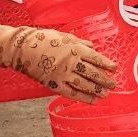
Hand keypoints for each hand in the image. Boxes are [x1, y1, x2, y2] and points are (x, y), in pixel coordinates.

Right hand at [0, 24, 117, 103]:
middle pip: (92, 73)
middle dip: (104, 79)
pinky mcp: (54, 84)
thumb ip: (79, 42)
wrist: (22, 49)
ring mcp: (63, 74)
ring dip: (96, 90)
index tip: (114, 68)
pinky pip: (71, 93)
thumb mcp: (63, 36)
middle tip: (113, 84)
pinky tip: (92, 100)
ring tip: (105, 94)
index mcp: (74, 48)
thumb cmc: (43, 39)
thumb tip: (92, 47)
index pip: (95, 57)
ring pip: (84, 85)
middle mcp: (71, 62)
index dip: (106, 63)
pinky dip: (83, 98)